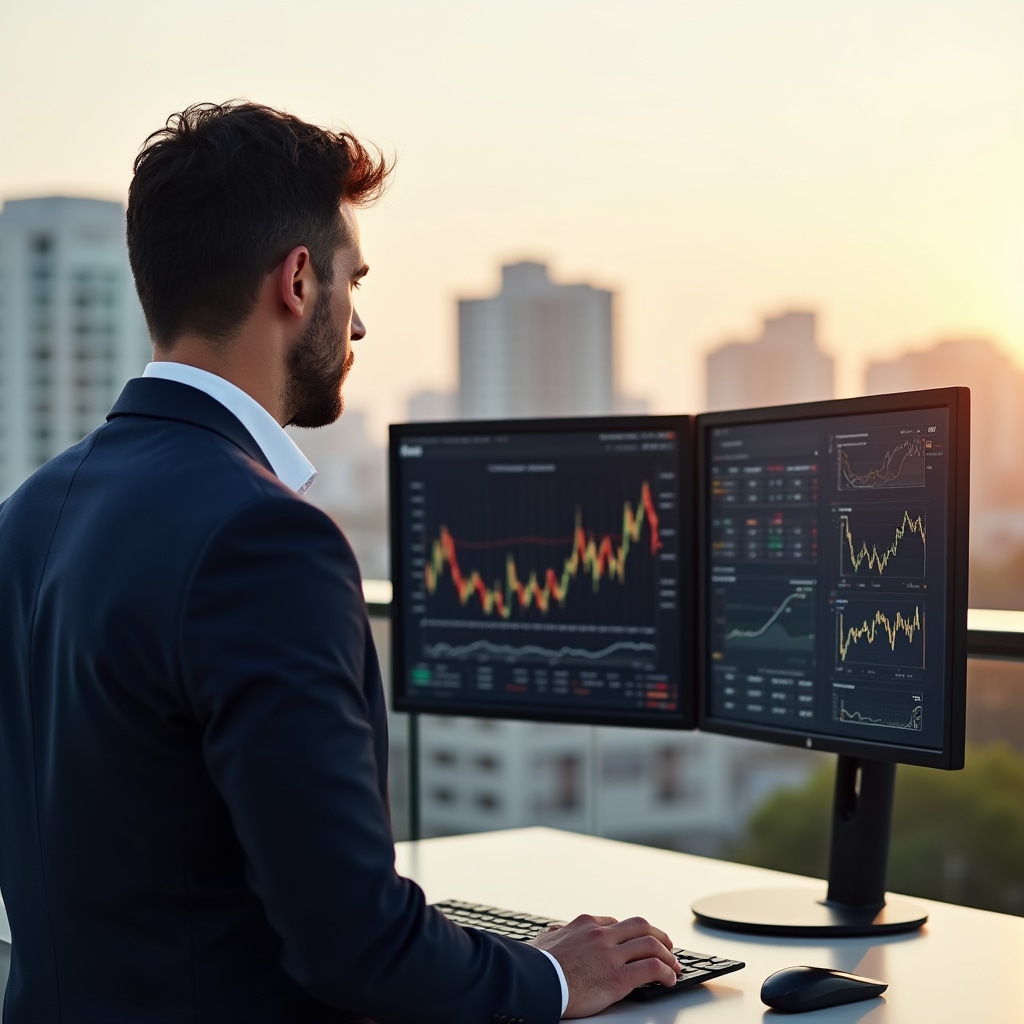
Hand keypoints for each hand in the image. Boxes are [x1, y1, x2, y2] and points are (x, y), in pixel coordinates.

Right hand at [528, 914, 680, 1017]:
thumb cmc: (536, 964)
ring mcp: (611, 953)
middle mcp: (601, 934)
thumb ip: (555, 934)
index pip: (616, 923)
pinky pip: (652, 968)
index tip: (636, 942)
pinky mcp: (619, 976)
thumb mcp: (545, 940)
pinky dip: (666, 972)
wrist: (535, 980)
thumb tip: (554, 931)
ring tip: (673, 965)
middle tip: (667, 946)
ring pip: (651, 944)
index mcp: (585, 924)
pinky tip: (669, 979)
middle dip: (657, 935)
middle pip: (640, 926)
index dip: (630, 933)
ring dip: (667, 954)